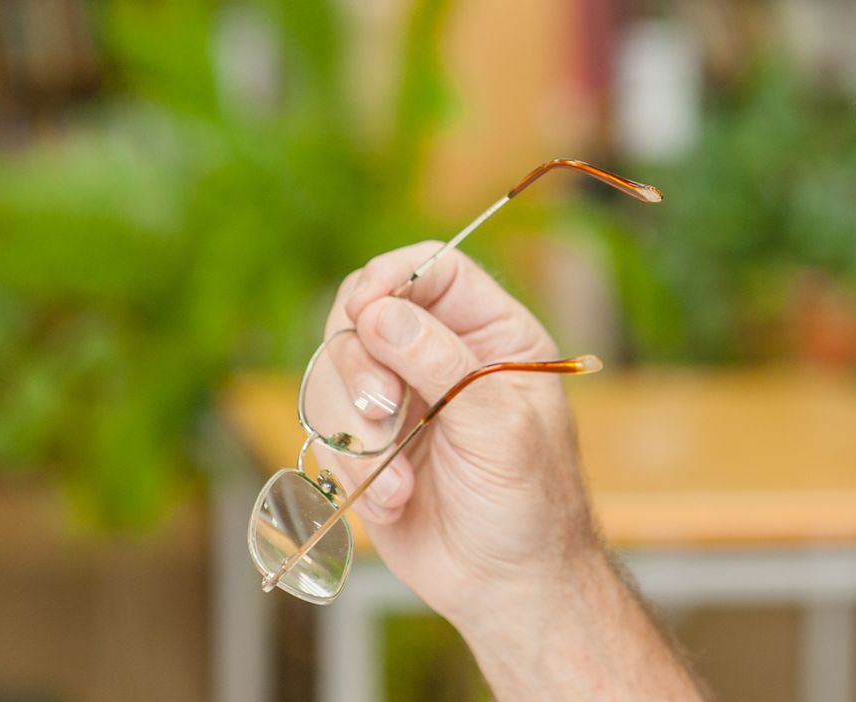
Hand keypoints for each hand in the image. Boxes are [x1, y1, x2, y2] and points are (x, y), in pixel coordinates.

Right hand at [314, 243, 595, 631]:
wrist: (509, 585)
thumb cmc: (529, 502)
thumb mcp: (498, 425)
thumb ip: (440, 363)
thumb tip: (378, 309)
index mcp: (491, 335)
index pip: (434, 270)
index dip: (392, 278)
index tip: (364, 309)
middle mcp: (440, 356)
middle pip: (364, 315)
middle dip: (361, 365)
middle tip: (384, 415)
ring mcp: (399, 400)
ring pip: (333, 374)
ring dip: (356, 433)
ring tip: (398, 480)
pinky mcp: (366, 446)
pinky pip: (325, 433)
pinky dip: (351, 471)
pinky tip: (395, 503)